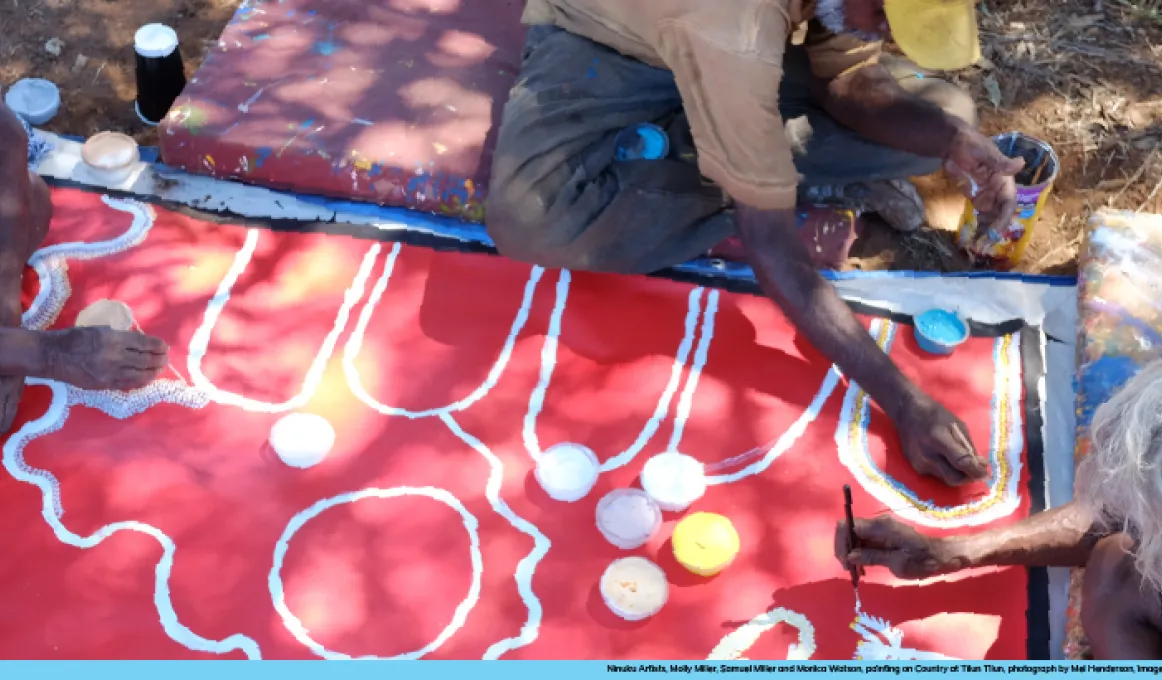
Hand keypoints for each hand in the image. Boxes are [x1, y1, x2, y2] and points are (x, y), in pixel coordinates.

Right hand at [41, 326, 168, 390]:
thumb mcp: (100, 330)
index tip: (164, 347)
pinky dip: (140, 382)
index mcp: (113, 339)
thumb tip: (139, 342)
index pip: (144, 344)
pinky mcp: (104, 384)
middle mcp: (114, 356)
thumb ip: (120, 336)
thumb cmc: (75, 338)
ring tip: (160, 369)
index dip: (158, 346)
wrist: (53, 355)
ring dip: (153, 372)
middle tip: (166, 359)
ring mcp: (109, 372)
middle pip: (145, 360)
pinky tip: (147, 379)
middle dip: (159, 360)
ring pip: (139, 374)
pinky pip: (127, 384)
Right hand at [835, 516, 960, 578]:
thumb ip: (872, 557)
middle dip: (844, 548)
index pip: (848, 525)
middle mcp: (878, 524)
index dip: (841, 542)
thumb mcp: (897, 563)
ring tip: (854, 570)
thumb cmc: (922, 560)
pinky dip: (858, 552)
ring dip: (850, 551)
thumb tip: (850, 556)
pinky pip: (863, 541)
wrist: (941, 556)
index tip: (845, 561)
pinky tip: (862, 566)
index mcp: (880, 526)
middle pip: (848, 529)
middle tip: (848, 568)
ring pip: (854, 536)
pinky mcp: (882, 536)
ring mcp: (880, 529)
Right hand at [895, 393, 987, 485]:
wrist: (907, 413)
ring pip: (946, 478)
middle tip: (976, 472)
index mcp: (939, 439)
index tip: (985, 473)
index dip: (975, 470)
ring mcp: (920, 462)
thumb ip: (968, 446)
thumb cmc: (936, 415)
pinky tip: (945, 459)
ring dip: (957, 474)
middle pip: (953, 478)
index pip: (961, 462)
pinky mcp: (915, 467)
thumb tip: (979, 464)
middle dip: (968, 478)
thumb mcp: (957, 425)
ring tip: (961, 463)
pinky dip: (945, 470)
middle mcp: (928, 454)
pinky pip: (937, 474)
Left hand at [943, 124, 1023, 236]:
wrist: (950, 143)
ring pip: (990, 217)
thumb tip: (1020, 163)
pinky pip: (978, 214)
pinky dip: (976, 225)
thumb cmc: (969, 143)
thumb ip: (999, 162)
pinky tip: (972, 239)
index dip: (1004, 217)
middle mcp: (997, 189)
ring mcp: (986, 194)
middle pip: (1000, 213)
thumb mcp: (984, 151)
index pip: (1008, 202)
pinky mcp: (974, 196)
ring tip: (978, 246)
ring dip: (986, 231)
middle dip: (994, 230)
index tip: (996, 231)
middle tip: (985, 245)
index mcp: (1004, 178)